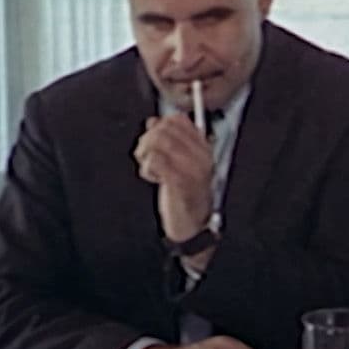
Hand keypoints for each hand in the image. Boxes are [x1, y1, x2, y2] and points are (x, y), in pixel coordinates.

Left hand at [132, 114, 213, 241]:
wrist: (193, 227)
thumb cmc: (185, 196)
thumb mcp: (180, 164)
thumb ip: (169, 141)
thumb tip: (153, 122)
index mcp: (203, 149)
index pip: (178, 120)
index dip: (159, 126)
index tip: (154, 140)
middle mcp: (201, 156)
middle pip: (165, 129)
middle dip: (147, 140)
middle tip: (146, 156)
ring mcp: (192, 169)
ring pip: (158, 141)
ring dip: (145, 154)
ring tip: (149, 167)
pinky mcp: (180, 182)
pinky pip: (155, 161)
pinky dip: (147, 168)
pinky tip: (153, 178)